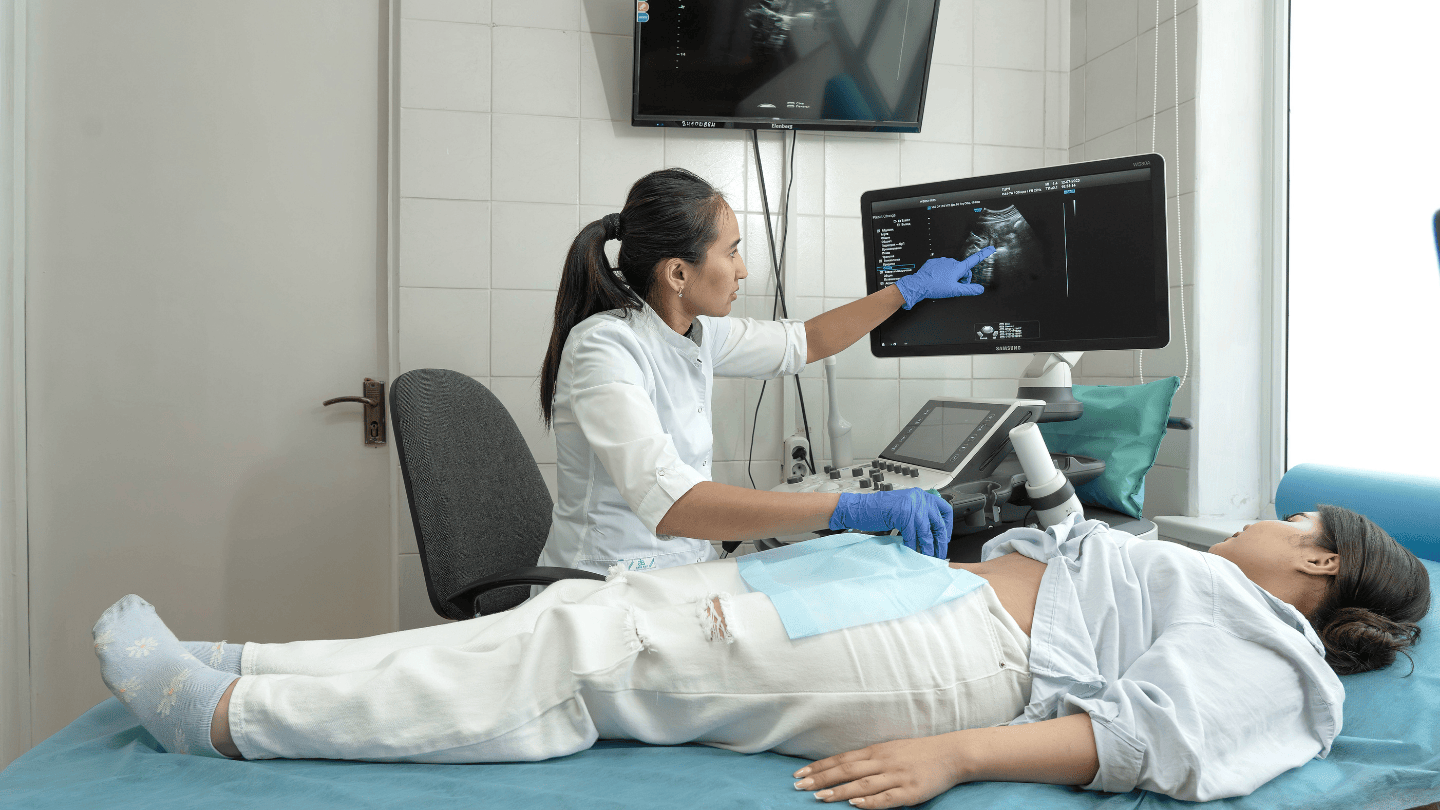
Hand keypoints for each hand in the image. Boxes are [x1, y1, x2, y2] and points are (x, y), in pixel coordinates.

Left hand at [792, 735, 968, 807]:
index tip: (799, 773)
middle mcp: (883, 762)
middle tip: (799, 786)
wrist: (951, 753)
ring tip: (818, 798)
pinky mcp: (910, 792)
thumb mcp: (890, 749)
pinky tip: (854, 804)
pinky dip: (869, 801)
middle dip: (821, 779)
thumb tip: (843, 768)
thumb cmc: (918, 753)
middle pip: (846, 770)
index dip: (819, 767)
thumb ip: (869, 759)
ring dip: (838, 791)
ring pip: (862, 784)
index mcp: (876, 751)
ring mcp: (896, 777)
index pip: (841, 759)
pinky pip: (886, 798)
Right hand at [828, 489, 953, 557]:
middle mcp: (919, 498)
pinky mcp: (903, 514)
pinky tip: (913, 551)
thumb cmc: (878, 509)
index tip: (944, 537)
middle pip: (938, 523)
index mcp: (920, 495)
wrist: (859, 508)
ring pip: (927, 532)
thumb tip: (932, 531)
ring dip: (928, 547)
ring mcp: (911, 505)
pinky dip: (914, 546)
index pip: (944, 509)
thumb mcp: (903, 508)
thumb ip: (917, 514)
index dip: (947, 526)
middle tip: (939, 552)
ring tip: (928, 556)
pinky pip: (913, 535)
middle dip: (939, 541)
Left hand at [893, 247, 994, 309]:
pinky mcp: (934, 262)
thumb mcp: (955, 291)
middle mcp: (951, 262)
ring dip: (951, 276)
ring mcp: (942, 261)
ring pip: (952, 268)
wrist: (918, 285)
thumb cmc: (935, 287)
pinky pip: (942, 267)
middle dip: (961, 278)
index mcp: (958, 268)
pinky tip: (937, 279)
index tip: (991, 248)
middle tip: (953, 286)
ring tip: (942, 283)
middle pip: (962, 269)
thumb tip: (980, 290)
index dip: (984, 254)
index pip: (974, 260)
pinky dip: (941, 273)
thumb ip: (969, 290)